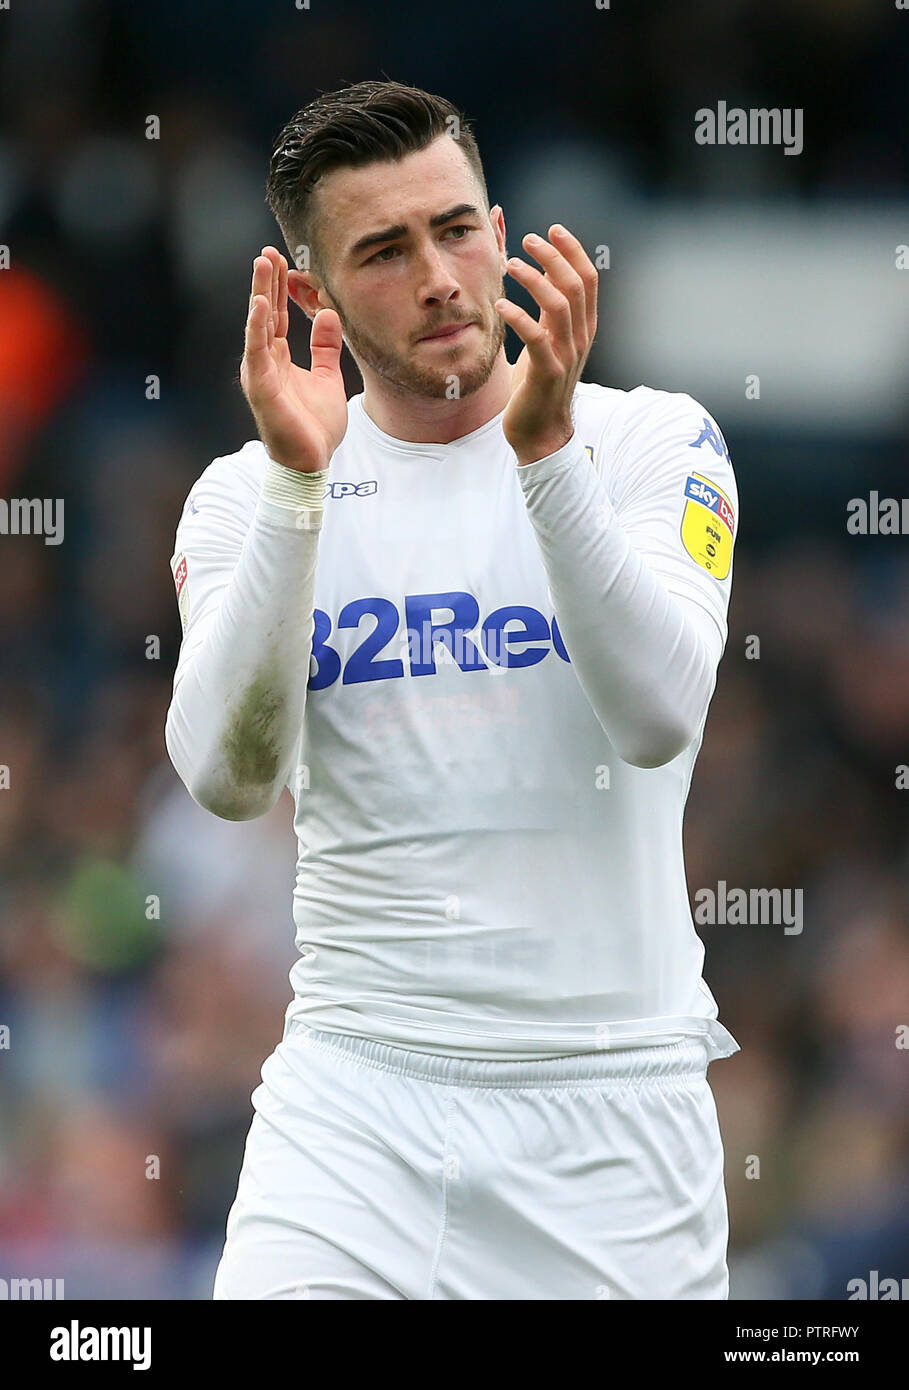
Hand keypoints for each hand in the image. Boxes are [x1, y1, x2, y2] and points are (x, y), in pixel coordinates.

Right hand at [240, 246, 347, 473]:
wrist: (311, 461)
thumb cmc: (315, 426)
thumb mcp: (328, 377)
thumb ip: (325, 347)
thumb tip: (327, 313)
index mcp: (278, 359)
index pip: (277, 315)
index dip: (280, 288)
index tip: (283, 259)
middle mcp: (265, 362)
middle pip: (265, 313)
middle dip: (267, 281)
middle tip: (269, 251)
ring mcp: (260, 374)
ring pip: (258, 326)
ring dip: (260, 293)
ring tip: (262, 264)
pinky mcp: (261, 388)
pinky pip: (257, 352)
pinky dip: (257, 327)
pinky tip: (261, 304)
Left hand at [495, 225, 597, 465]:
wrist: (540, 432)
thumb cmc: (537, 385)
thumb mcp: (546, 341)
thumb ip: (544, 310)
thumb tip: (535, 273)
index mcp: (583, 327)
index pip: (587, 279)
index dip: (573, 250)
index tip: (552, 230)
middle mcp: (580, 338)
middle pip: (575, 284)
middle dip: (553, 256)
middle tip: (527, 239)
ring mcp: (566, 355)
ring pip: (559, 305)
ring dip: (534, 278)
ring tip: (509, 264)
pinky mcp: (547, 372)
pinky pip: (536, 337)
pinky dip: (518, 315)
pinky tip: (500, 304)